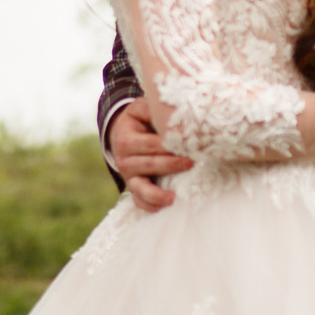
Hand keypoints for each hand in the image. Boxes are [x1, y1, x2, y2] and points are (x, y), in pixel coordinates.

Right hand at [109, 97, 192, 211]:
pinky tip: (165, 206)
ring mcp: (128, 176)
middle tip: (191, 162)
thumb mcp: (141, 109)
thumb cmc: (139, 120)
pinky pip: (139, 200)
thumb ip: (153, 108)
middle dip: (171, 164)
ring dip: (158, 193)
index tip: (186, 144)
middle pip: (149, 165)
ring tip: (174, 196)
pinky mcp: (133, 188)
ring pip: (142, 187)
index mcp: (125, 139)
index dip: (167, 145)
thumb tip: (174, 109)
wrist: (123, 134)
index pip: (149, 144)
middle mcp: (123, 160)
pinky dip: (150, 205)